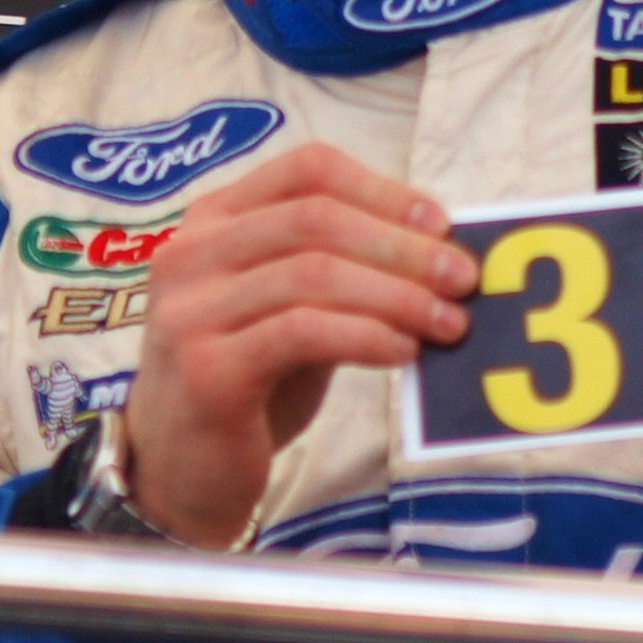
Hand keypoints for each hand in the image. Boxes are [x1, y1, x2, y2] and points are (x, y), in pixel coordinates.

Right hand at [121, 143, 474, 546]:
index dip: (383, 190)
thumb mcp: (291, 309)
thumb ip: (342, 271)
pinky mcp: (205, 368)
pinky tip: (403, 352)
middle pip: (316, 218)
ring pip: (312, 273)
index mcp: (215, 220)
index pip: (307, 170)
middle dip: (402, 246)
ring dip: (397, 295)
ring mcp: (190, 309)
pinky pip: (301, 332)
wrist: (179, 472)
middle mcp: (191, 252)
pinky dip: (365, 335)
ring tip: (448, 323)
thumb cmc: (250, 383)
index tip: (443, 224)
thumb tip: (442, 252)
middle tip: (463, 278)